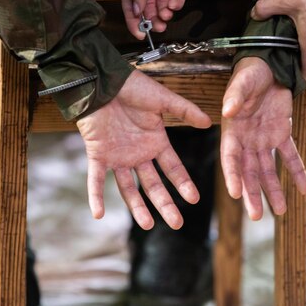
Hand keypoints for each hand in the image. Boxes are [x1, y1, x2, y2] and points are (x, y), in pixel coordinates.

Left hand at [76, 70, 210, 228]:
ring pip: (128, 188)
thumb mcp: (163, 99)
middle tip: (177, 223)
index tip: (194, 199)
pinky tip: (98, 214)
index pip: (173, 169)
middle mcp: (138, 155)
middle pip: (154, 185)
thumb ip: (185, 111)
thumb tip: (209, 122)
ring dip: (137, 207)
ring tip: (148, 225)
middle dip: (165, 204)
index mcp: (156, 143)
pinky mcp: (98, 155)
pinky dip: (96, 197)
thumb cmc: (133, 87)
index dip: (183, 184)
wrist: (103, 80)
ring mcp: (118, 157)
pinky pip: (96, 180)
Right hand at [122, 0, 205, 37]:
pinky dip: (176, 3)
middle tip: (156, 28)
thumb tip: (137, 11)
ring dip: (163, 13)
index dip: (134, 21)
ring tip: (165, 17)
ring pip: (163, 3)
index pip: (131, 3)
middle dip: (151, 20)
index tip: (139, 34)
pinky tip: (173, 5)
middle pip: (148, 6)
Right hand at [221, 57, 305, 218]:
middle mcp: (246, 141)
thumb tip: (228, 110)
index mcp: (232, 131)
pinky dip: (297, 172)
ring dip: (273, 190)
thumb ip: (235, 97)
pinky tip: (304, 189)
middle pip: (248, 172)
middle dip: (252, 194)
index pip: (230, 159)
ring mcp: (264, 140)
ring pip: (268, 170)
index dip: (232, 176)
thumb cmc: (250, 74)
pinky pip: (290, 156)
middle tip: (256, 216)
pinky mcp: (281, 134)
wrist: (269, 66)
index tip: (235, 194)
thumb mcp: (242, 83)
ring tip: (281, 211)